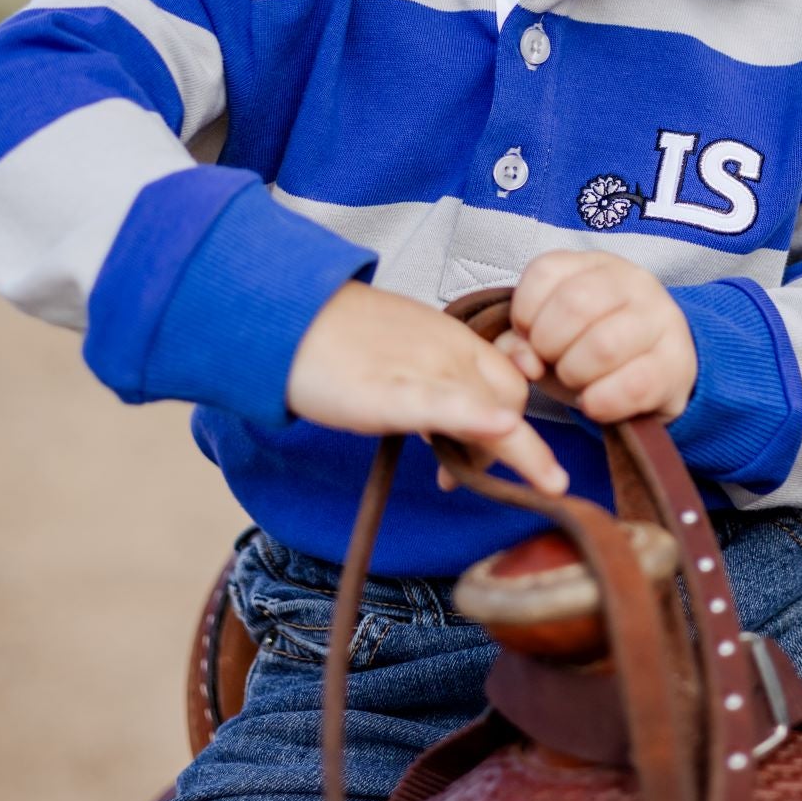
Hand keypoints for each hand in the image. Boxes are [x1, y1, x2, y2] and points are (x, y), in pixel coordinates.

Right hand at [286, 282, 568, 494]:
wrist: (283, 317)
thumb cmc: (334, 341)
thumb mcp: (399, 356)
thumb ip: (431, 385)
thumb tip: (449, 429)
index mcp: (451, 339)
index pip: (509, 382)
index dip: (509, 424)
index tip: (481, 455)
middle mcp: (449, 351)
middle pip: (511, 398)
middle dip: (510, 447)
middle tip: (460, 478)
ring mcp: (424, 369)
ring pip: (492, 404)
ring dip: (518, 450)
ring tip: (511, 483)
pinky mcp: (391, 391)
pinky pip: (444, 401)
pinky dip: (476, 416)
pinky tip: (501, 427)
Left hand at [501, 250, 697, 425]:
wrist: (659, 371)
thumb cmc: (593, 347)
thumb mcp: (553, 337)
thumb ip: (523, 342)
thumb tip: (522, 359)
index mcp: (594, 265)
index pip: (544, 272)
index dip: (524, 312)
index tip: (530, 337)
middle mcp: (632, 282)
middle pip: (574, 306)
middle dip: (548, 345)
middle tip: (552, 363)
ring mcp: (660, 319)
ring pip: (604, 346)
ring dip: (575, 375)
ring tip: (576, 383)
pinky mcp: (677, 363)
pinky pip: (633, 386)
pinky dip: (601, 402)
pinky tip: (594, 404)